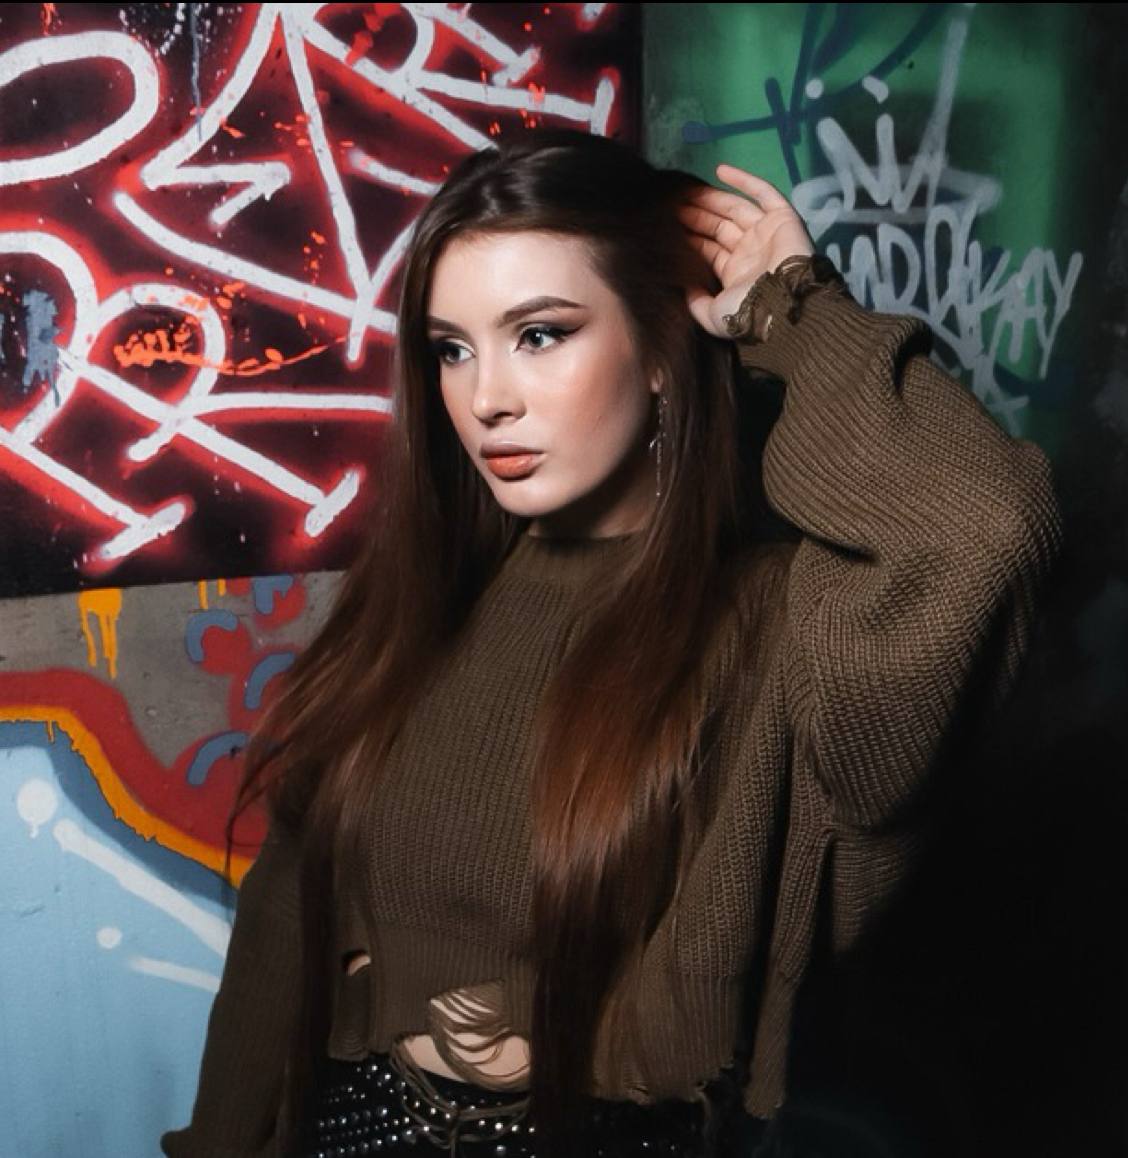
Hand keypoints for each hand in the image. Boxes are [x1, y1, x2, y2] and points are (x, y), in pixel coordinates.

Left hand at [678, 163, 814, 338]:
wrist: (782, 306)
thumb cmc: (747, 312)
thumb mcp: (712, 315)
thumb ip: (695, 302)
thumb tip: (681, 287)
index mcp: (734, 273)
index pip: (708, 248)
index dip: (690, 235)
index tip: (666, 224)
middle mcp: (749, 251)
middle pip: (718, 225)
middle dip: (695, 214)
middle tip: (670, 204)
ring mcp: (765, 233)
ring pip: (734, 208)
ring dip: (711, 198)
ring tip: (685, 190)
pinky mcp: (782, 218)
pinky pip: (764, 193)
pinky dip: (744, 181)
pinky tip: (720, 170)